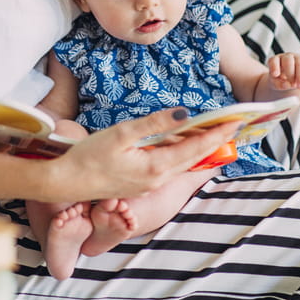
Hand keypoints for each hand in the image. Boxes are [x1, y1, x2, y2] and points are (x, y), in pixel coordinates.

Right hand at [41, 108, 240, 202]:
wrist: (66, 182)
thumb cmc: (88, 157)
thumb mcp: (121, 134)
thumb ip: (154, 124)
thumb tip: (183, 114)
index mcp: (156, 167)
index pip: (195, 147)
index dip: (217, 134)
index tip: (234, 122)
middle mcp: (157, 179)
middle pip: (194, 158)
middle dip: (214, 141)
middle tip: (231, 126)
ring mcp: (149, 184)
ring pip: (182, 164)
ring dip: (198, 148)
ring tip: (212, 133)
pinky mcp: (140, 184)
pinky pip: (169, 168)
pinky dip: (180, 155)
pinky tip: (180, 145)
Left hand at [267, 53, 299, 90]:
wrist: (288, 80)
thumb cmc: (279, 80)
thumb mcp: (275, 83)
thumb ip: (279, 84)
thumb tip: (288, 85)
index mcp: (275, 60)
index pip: (273, 61)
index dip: (274, 67)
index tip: (275, 75)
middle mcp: (286, 57)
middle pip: (288, 61)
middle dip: (290, 73)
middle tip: (292, 85)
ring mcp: (298, 58)